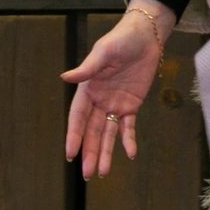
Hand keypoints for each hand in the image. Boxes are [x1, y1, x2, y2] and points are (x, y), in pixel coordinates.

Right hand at [61, 2, 166, 178]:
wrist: (145, 36)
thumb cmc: (120, 40)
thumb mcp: (103, 52)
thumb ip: (87, 68)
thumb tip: (65, 77)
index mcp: (88, 90)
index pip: (78, 118)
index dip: (74, 135)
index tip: (70, 154)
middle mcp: (99, 101)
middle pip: (93, 131)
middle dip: (90, 152)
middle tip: (87, 174)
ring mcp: (115, 104)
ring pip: (109, 133)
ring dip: (106, 152)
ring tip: (103, 173)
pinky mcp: (132, 104)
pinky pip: (129, 126)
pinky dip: (129, 140)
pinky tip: (130, 154)